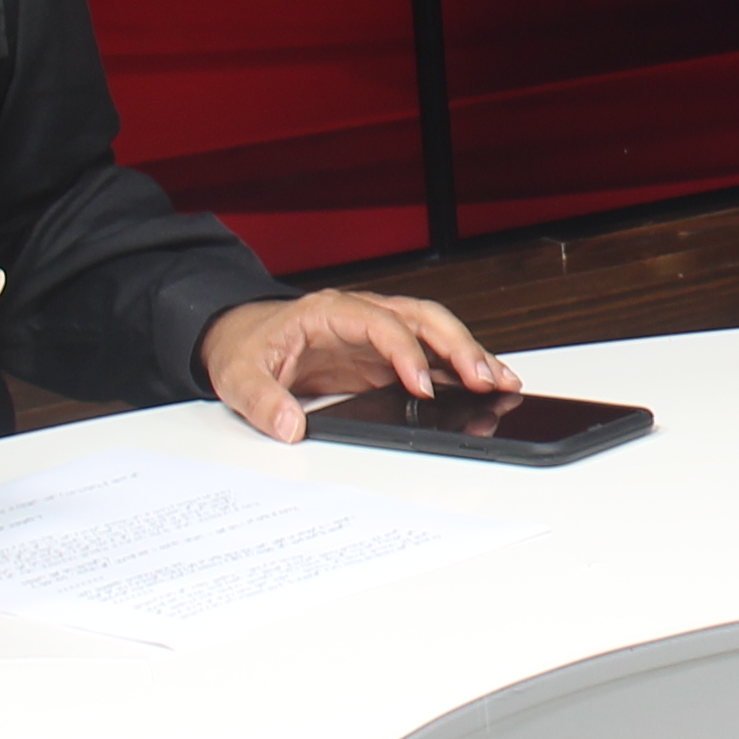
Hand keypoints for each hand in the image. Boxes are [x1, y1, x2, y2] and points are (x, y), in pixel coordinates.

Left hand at [204, 288, 517, 440]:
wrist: (239, 336)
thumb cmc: (244, 348)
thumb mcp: (237, 375)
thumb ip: (261, 401)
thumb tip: (289, 427)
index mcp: (329, 311)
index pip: (382, 324)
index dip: (406, 354)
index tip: (423, 387)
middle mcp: (361, 314)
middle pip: (423, 318)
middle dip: (458, 346)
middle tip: (484, 380)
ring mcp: (376, 332)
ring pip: (435, 330)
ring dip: (469, 352)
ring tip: (501, 380)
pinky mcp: (383, 353)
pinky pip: (429, 352)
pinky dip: (459, 366)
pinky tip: (484, 382)